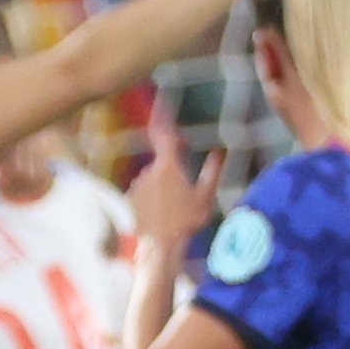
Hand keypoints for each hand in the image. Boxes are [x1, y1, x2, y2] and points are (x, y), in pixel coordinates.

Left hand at [129, 114, 222, 247]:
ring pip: (154, 181)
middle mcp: (150, 171)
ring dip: (163, 190)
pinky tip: (162, 218)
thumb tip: (220, 153)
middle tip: (185, 197)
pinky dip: (152, 201)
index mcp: (169, 166)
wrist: (160, 246)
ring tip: (174, 213)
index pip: (165, 135)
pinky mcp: (130, 199)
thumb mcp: (205, 198)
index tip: (162, 102)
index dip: (163, 116)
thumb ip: (212, 173)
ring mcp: (137, 185)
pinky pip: (144, 194)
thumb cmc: (186, 221)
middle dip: (173, 174)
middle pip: (163, 165)